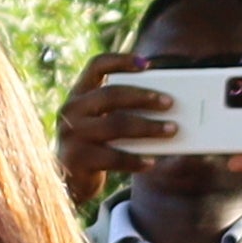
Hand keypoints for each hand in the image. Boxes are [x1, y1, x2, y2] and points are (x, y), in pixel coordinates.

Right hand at [53, 54, 179, 199]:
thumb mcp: (101, 121)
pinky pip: (112, 157)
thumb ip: (120, 108)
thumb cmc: (96, 145)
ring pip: (115, 125)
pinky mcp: (76, 159)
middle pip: (111, 94)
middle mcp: (70, 110)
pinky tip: (151, 162)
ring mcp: (71, 135)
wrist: (70, 182)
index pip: (96, 66)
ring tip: (171, 129)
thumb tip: (162, 103)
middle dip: (143, 96)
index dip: (120, 60)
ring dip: (148, 127)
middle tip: (169, 102)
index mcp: (78, 94)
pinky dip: (135, 160)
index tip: (147, 64)